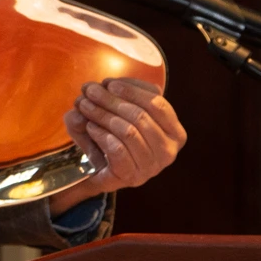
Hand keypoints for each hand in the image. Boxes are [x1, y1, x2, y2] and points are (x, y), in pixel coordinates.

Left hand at [50, 78, 187, 210]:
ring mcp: (151, 167)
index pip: (157, 104)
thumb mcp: (122, 112)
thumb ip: (121, 96)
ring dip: (103, 115)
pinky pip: (117, 149)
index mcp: (175, 132)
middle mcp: (168, 151)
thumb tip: (106, 85)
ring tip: (85, 106)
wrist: (100, 171)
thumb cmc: (115, 137)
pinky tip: (90, 127)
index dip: (133, 91)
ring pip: (128, 132)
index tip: (109, 83)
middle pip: (141, 116)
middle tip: (90, 91)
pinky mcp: (131, 177)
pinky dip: (101, 134)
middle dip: (112, 100)